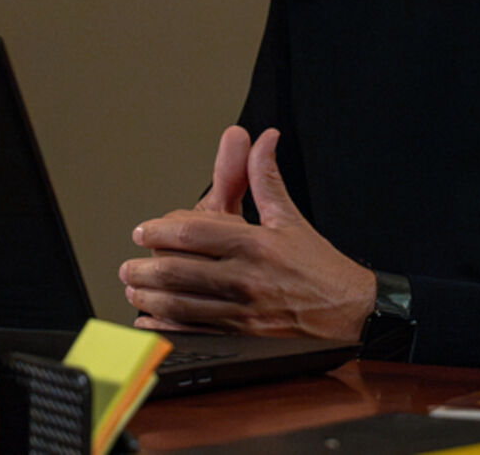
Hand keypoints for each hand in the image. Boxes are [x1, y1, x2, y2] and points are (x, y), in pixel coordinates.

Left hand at [119, 127, 375, 340]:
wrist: (350, 313)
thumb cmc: (319, 266)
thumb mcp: (289, 216)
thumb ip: (265, 177)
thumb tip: (260, 139)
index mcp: (255, 243)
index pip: (194, 231)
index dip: (161, 229)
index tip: (144, 230)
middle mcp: (245, 278)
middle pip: (179, 270)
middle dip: (145, 267)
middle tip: (129, 263)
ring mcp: (241, 312)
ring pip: (180, 304)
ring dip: (149, 295)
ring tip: (135, 287)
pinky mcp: (241, 339)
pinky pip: (192, 334)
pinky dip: (165, 326)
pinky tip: (151, 318)